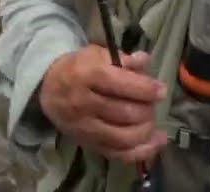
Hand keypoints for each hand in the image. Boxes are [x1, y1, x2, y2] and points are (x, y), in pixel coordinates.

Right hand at [39, 44, 168, 163]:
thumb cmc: (78, 68)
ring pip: (124, 137)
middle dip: (147, 109)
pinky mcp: (89, 144)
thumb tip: (144, 60)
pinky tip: (156, 142)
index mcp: (86, 76)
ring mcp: (86, 128)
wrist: (48, 90)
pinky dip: (142, 152)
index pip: (120, 84)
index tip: (161, 90)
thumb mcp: (96, 54)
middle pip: (125, 113)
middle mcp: (84, 104)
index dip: (145, 89)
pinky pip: (119, 155)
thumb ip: (122, 58)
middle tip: (152, 103)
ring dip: (146, 130)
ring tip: (152, 119)